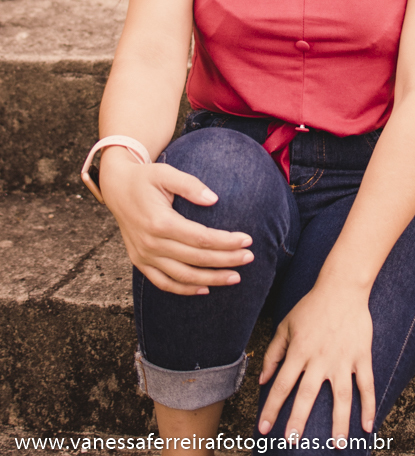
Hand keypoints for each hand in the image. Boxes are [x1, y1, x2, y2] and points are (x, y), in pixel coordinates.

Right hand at [99, 148, 253, 295]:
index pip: (201, 238)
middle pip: (196, 259)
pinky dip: (184, 289)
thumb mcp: (166, 173)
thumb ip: (190, 185)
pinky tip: (205, 289)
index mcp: (159, 222)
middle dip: (226, 260)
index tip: (247, 240)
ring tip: (235, 277)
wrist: (116, 188)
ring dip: (211, 279)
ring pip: (183, 276)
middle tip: (249, 257)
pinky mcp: (139, 262)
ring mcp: (144, 256)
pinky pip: (164, 283)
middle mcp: (151, 243)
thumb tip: (214, 199)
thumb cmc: (145, 178)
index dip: (226, 241)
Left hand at [257, 282, 374, 443]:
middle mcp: (320, 358)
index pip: (281, 385)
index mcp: (299, 351)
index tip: (263, 429)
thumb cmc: (311, 307)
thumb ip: (273, 353)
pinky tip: (368, 427)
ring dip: (339, 423)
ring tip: (337, 446)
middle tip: (290, 443)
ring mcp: (343, 359)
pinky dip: (369, 406)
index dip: (271, 409)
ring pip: (341, 396)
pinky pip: (366, 385)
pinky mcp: (361, 356)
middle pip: (307, 395)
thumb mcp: (286, 325)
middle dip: (298, 420)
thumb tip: (262, 380)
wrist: (342, 288)